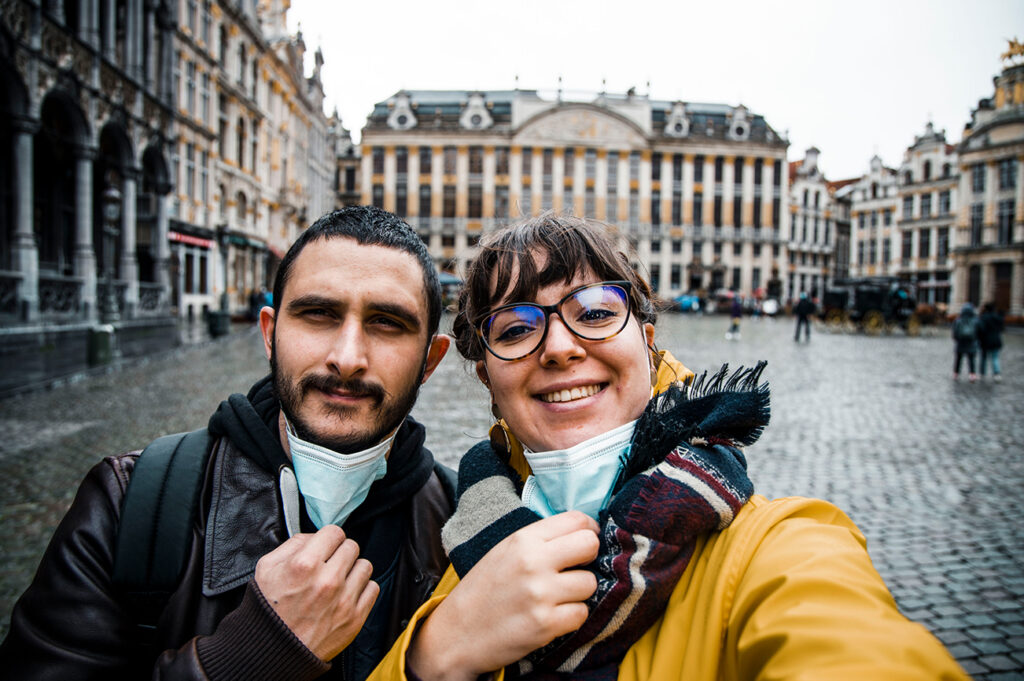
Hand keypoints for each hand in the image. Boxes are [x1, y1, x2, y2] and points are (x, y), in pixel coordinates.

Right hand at [254, 525, 377, 660]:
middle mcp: (327, 580)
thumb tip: (316, 536)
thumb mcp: (267, 567)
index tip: (326, 546)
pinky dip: (362, 589)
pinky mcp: (355, 617)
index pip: (334, 532)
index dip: (329, 538)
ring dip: (353, 570)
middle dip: (340, 553)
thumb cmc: (269, 609)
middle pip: (352, 547)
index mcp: (305, 564)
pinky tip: (347, 594)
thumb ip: (293, 544)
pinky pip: (373, 588)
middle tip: (330, 564)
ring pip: (365, 566)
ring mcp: (344, 599)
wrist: (274, 649)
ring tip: (339, 580)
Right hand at [407, 511, 599, 680]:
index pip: (577, 520)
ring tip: (557, 596)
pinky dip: (571, 616)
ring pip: (590, 583)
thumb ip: (540, 540)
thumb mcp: (505, 550)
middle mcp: (533, 562)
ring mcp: (540, 594)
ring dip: (578, 592)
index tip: (584, 542)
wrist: (458, 632)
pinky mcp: (546, 624)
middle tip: (575, 568)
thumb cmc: (484, 589)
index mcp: (523, 540)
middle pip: (590, 546)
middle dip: (589, 557)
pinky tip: (553, 615)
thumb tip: (582, 532)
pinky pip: (582, 613)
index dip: (588, 530)